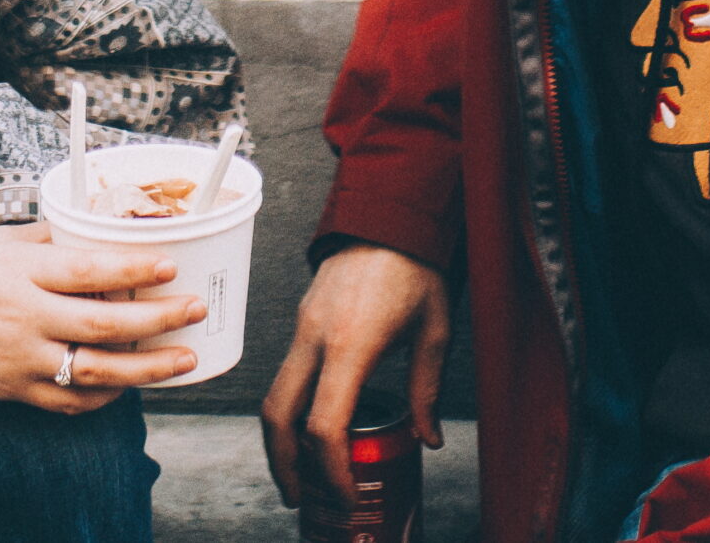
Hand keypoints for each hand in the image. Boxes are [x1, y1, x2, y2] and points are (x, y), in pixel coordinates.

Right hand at [0, 223, 205, 412]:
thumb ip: (48, 239)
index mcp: (21, 273)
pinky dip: (104, 397)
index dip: (134, 269)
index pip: (88, 270)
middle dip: (158, 319)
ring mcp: (20, 361)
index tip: (171, 265)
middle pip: (104, 324)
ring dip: (147, 369)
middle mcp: (24, 318)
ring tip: (185, 359)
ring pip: (95, 371)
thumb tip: (98, 228)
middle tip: (196, 308)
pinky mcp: (13, 392)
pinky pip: (68, 402)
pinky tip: (130, 385)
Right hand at [261, 242, 451, 507]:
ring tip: (304, 473)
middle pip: (278, 417)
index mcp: (351, 343)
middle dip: (285, 467)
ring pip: (273, 397)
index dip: (330, 470)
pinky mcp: (301, 320)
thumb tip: (428, 437)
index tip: (346, 493)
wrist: (388, 211)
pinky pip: (285, 375)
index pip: (324, 425)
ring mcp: (302, 327)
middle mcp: (315, 337)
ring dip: (281, 442)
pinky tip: (309, 428)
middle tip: (305, 498)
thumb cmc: (416, 265)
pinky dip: (289, 411)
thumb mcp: (436, 328)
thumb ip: (427, 387)